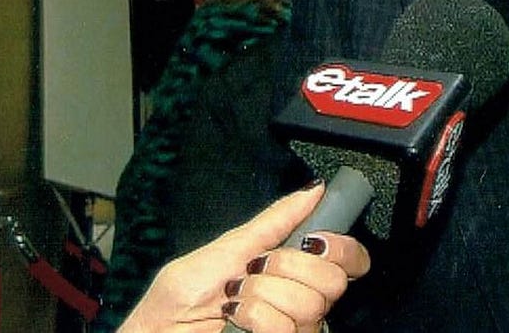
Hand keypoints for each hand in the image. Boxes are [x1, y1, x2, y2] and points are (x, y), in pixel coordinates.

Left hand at [118, 183, 369, 332]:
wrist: (158, 331)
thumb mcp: (229, 246)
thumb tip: (315, 189)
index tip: (315, 238)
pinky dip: (253, 317)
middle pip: (333, 281)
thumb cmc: (184, 293)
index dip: (344, 248)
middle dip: (288, 265)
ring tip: (234, 297)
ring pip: (310, 305)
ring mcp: (294, 329)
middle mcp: (302, 304)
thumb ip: (275, 221)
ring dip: (262, 293)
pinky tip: (233, 318)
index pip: (350, 261)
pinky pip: (285, 328)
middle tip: (254, 269)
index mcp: (295, 272)